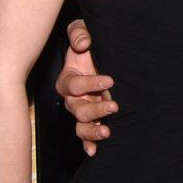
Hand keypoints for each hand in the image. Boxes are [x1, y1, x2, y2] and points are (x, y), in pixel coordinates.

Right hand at [54, 19, 117, 155]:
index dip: (90, 83)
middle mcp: (73, 98)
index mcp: (68, 79)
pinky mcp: (91, 118)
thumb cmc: (89, 42)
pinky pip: (85, 134)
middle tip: (114, 105)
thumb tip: (83, 43)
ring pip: (81, 124)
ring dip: (93, 129)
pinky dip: (89, 143)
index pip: (74, 85)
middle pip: (77, 108)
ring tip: (107, 130)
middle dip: (96, 109)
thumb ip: (79, 33)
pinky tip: (94, 151)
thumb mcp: (83, 31)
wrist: (100, 53)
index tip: (110, 80)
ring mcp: (81, 109)